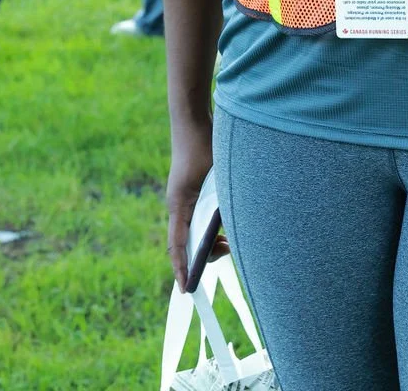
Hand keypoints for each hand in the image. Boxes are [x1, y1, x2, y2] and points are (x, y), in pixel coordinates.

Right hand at [167, 120, 214, 290]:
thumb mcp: (215, 177)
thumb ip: (220, 201)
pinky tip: (223, 226)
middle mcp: (178, 204)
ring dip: (208, 239)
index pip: (177, 245)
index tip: (186, 288)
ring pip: (193, 228)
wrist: (193, 119)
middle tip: (227, 251)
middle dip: (203, 253)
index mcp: (179, 204)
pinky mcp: (192, 189)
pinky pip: (196, 216)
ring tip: (229, 242)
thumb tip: (231, 228)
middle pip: (186, 240)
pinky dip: (207, 226)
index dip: (182, 268)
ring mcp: (184, 197)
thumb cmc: (203, 145)